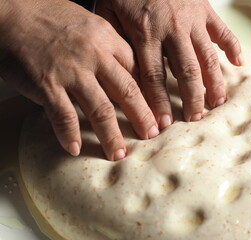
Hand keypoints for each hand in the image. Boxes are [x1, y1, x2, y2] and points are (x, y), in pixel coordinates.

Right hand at [0, 0, 158, 159]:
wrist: (8, 11)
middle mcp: (94, 54)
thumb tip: (120, 73)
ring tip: (118, 153)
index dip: (148, 94)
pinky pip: (63, 115)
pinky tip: (74, 148)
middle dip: (142, 118)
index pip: (136, 71)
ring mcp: (71, 70)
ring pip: (100, 109)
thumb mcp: (87, 23)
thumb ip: (107, 47)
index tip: (154, 110)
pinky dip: (69, 134)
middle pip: (127, 92)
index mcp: (107, 37)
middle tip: (151, 136)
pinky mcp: (47, 83)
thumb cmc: (47, 16)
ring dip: (111, 136)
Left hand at [96, 0, 242, 127]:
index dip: (159, 103)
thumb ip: (116, 46)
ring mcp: (192, 19)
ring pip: (206, 56)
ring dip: (214, 82)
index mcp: (145, 34)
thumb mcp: (108, 15)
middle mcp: (171, 30)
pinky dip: (232, 46)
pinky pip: (223, 30)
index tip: (164, 123)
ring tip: (218, 102)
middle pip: (185, 72)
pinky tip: (238, 63)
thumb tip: (123, 77)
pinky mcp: (205, 9)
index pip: (153, 77)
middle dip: (191, 98)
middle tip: (195, 119)